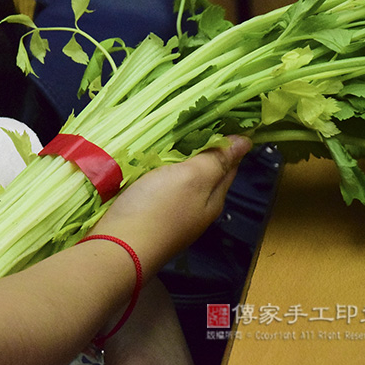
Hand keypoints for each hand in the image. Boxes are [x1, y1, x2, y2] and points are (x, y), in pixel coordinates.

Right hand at [92, 135, 251, 273]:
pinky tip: (145, 164)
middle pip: (203, 173)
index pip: (228, 164)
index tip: (216, 116)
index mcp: (213, 199)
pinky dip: (156, 174)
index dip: (225, 141)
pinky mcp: (148, 218)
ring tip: (166, 135)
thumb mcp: (192, 177)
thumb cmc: (158, 209)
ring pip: (178, 181)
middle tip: (187, 119)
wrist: (117, 248)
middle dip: (198, 149)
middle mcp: (196, 210)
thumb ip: (216, 160)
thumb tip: (247, 142)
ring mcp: (171, 217)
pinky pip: (157, 190)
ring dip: (174, 161)